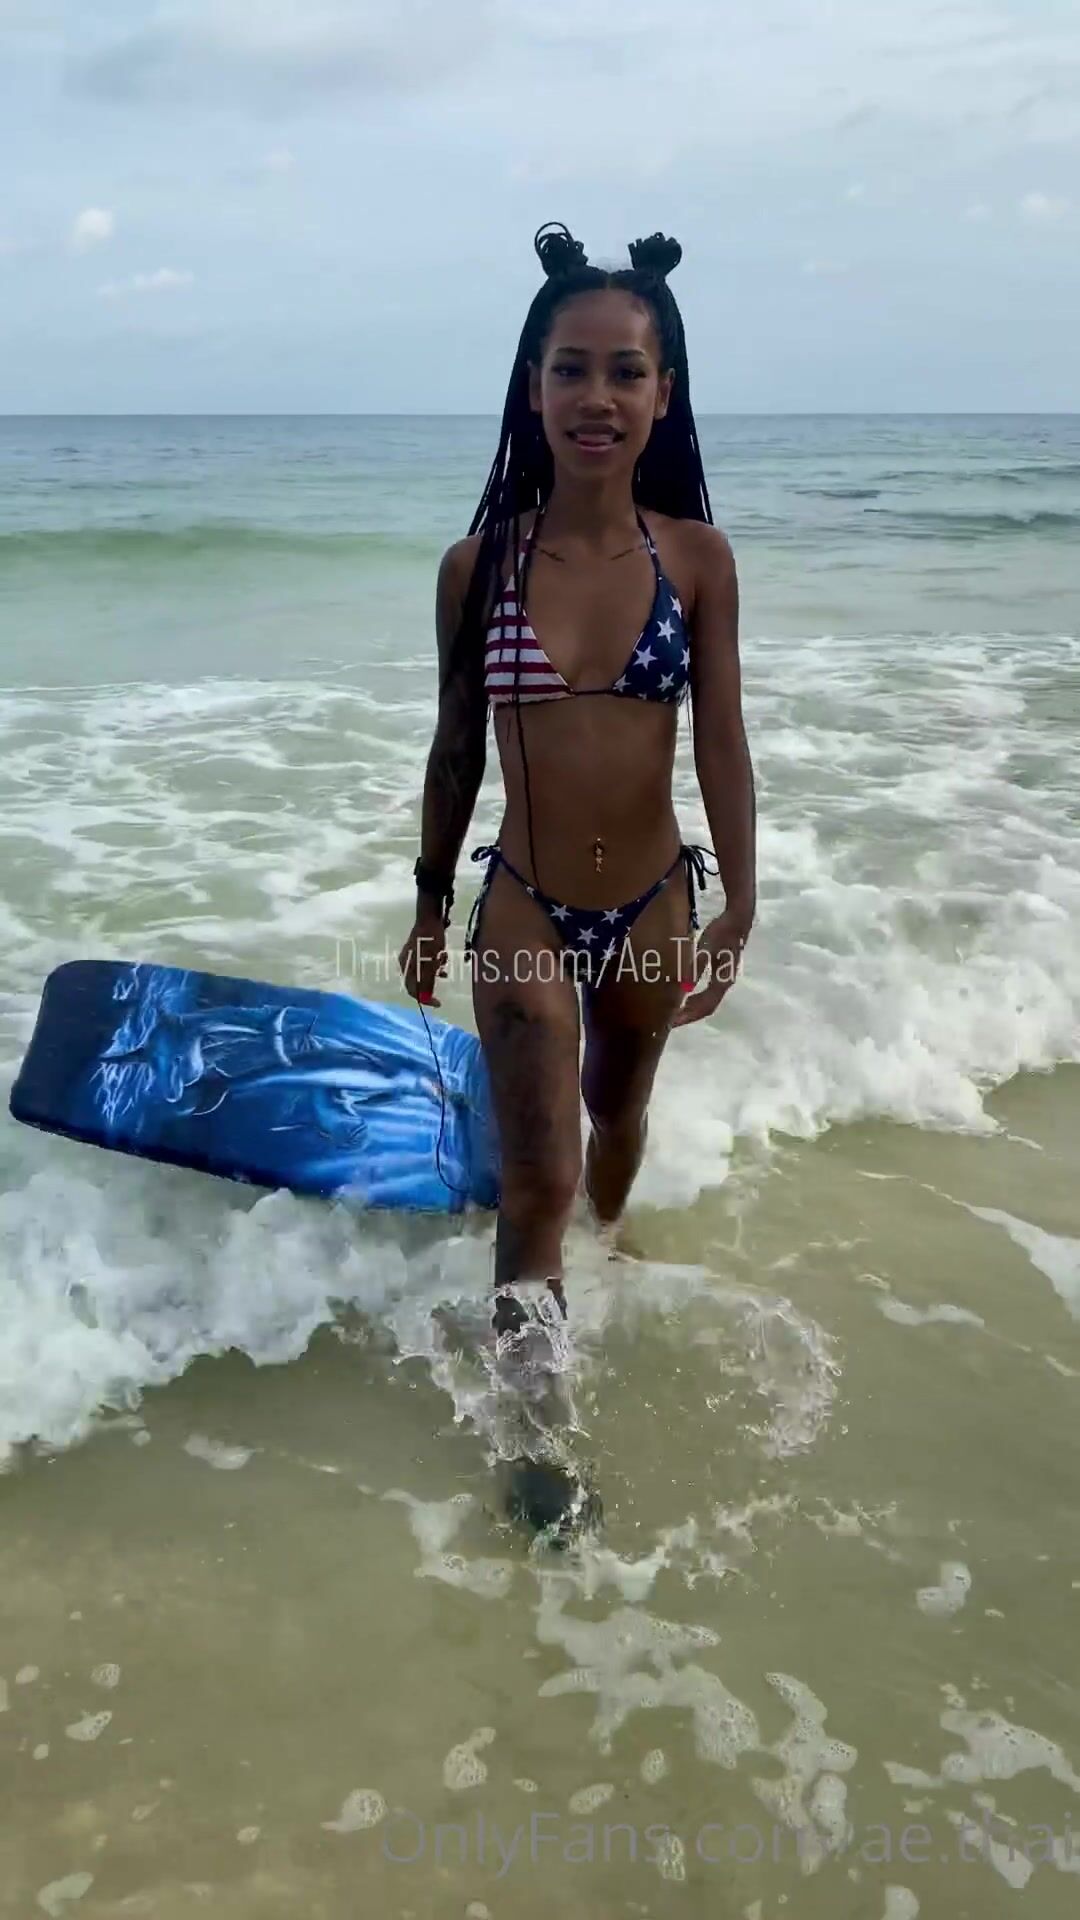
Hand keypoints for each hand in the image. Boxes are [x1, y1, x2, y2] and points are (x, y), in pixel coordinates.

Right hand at [397, 907, 447, 1008]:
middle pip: (420, 982)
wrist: (430, 915)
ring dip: (436, 970)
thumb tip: (426, 1000)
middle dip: (432, 979)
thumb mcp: (431, 962)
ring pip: (426, 972)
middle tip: (442, 973)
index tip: (439, 1003)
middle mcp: (406, 963)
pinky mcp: (420, 949)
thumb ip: (427, 981)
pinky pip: (429, 962)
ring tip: (443, 960)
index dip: (426, 999)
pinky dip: (436, 962)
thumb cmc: (430, 940)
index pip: (413, 991)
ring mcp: (413, 956)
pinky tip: (442, 955)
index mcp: (406, 968)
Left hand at [673, 908, 750, 1026]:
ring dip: (691, 1007)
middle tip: (671, 1021)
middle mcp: (725, 983)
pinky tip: (684, 994)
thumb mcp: (706, 949)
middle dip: (689, 1015)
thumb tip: (685, 988)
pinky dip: (694, 997)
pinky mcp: (721, 972)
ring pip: (707, 1000)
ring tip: (675, 1012)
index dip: (689, 1016)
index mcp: (723, 980)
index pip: (705, 1006)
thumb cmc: (722, 932)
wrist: (738, 919)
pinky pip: (707, 992)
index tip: (674, 1022)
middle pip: (706, 1007)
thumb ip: (696, 967)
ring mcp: (724, 978)